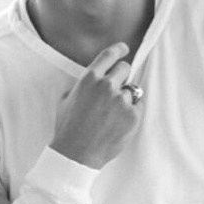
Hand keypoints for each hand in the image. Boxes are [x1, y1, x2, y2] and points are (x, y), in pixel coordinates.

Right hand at [50, 42, 141, 169]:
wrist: (76, 154)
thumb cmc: (68, 128)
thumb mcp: (67, 99)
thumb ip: (82, 84)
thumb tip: (94, 78)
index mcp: (89, 79)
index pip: (109, 55)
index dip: (119, 49)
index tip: (124, 49)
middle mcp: (107, 86)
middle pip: (125, 69)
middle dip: (121, 77)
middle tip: (114, 91)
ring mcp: (121, 101)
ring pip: (132, 90)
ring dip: (124, 98)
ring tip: (110, 115)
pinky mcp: (132, 115)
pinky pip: (137, 107)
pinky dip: (129, 114)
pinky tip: (116, 125)